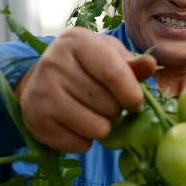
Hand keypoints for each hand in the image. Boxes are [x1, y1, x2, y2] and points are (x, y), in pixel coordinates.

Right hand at [14, 27, 156, 152]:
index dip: (131, 94)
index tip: (136, 102)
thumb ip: (132, 65)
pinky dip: (85, 140)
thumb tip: (150, 65)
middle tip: (105, 103)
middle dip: (115, 110)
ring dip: (102, 127)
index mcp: (76, 40)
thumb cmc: (85, 66)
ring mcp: (41, 92)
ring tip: (92, 113)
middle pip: (107, 104)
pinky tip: (75, 124)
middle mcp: (53, 62)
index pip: (113, 73)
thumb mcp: (108, 57)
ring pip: (96, 128)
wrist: (40, 82)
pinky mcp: (35, 120)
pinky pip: (79, 144)